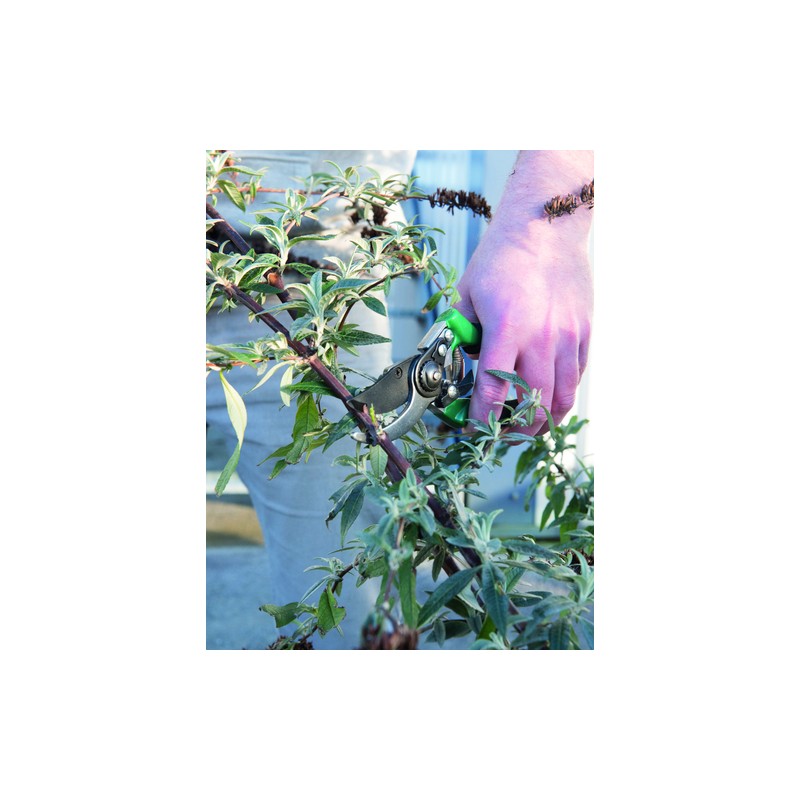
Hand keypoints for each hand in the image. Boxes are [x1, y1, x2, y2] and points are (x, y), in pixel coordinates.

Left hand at [454, 151, 592, 435]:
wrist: (546, 227)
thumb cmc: (501, 258)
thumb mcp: (467, 294)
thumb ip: (459, 333)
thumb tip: (452, 365)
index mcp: (506, 328)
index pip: (493, 391)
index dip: (482, 420)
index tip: (473, 430)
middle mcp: (541, 337)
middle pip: (533, 404)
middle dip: (515, 429)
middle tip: (502, 434)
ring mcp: (567, 336)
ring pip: (562, 398)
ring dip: (545, 421)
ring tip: (529, 428)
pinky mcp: (585, 332)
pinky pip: (577, 377)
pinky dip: (563, 396)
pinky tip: (550, 400)